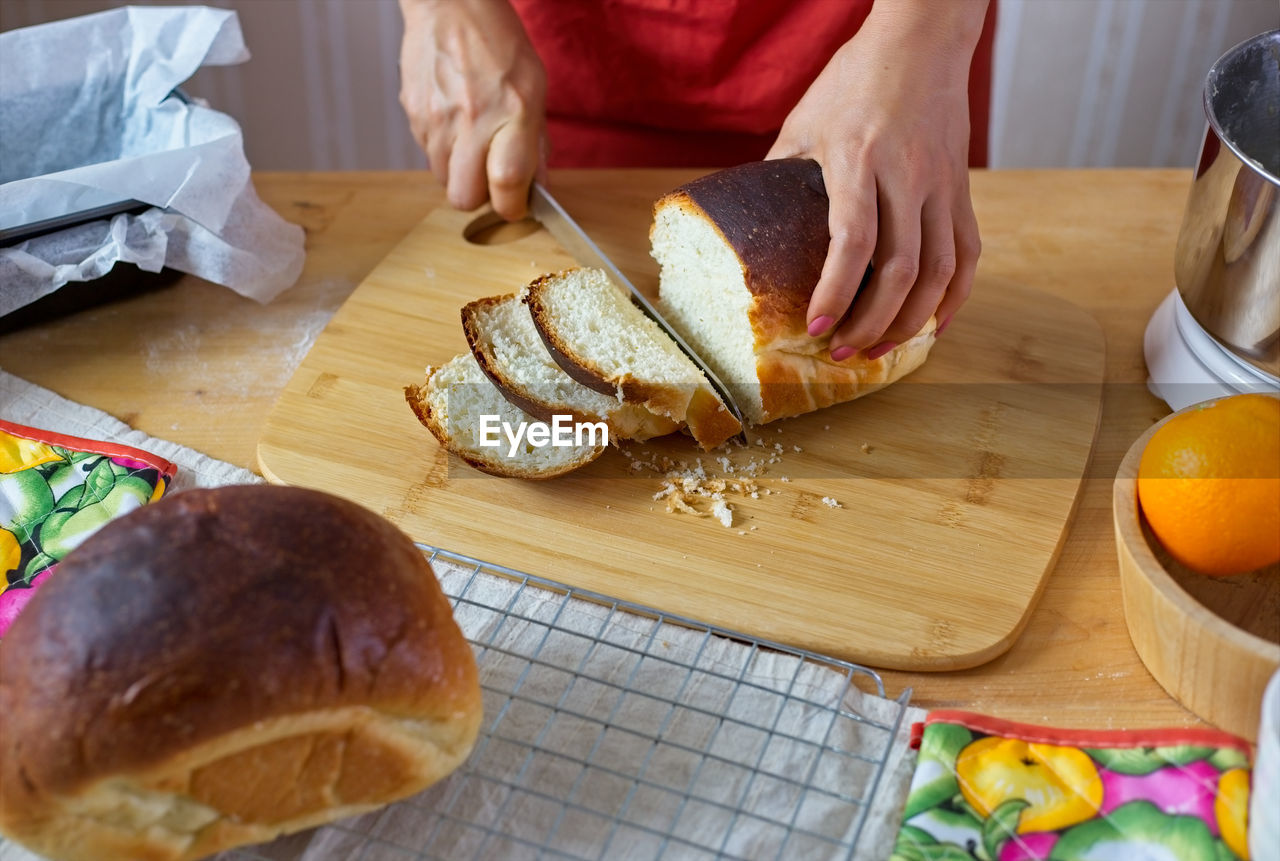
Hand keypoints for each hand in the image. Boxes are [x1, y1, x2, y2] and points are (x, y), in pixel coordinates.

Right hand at [398, 0, 546, 219]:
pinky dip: (443, 151)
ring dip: (459, 174)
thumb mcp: (535, 86)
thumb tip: (537, 187)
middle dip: (479, 198)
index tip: (517, 205)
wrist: (451, 3)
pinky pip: (427, 154)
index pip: (507, 184)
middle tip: (491, 180)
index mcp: (513, 111)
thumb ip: (536, 142)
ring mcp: (437, 118)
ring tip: (472, 144)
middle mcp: (472, 118)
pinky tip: (454, 123)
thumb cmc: (497, 42)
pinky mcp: (414, 114)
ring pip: (442, 180)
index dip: (513, 207)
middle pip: (464, 197)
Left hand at [767, 0, 987, 358]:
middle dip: (871, 323)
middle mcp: (907, 174)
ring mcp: (942, 183)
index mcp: (858, 158)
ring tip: (881, 350)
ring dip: (911, 321)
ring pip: (940, 271)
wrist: (922, 40)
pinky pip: (968, 253)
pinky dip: (954, 297)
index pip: (854, 241)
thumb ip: (781, 174)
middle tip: (843, 354)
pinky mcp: (963, 188)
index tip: (817, 329)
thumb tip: (751, 227)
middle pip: (901, 270)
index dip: (837, 292)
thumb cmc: (853, 79)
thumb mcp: (804, 121)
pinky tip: (934, 326)